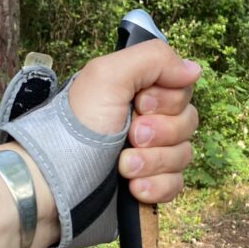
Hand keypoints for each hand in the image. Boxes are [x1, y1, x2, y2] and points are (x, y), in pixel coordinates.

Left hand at [68, 39, 199, 202]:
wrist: (54, 184)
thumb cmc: (74, 129)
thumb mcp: (108, 77)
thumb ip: (154, 59)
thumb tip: (194, 69)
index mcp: (137, 92)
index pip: (181, 90)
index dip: (167, 99)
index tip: (140, 104)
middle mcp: (146, 121)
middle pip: (187, 122)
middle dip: (160, 132)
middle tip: (131, 136)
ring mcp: (149, 155)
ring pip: (183, 155)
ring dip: (154, 161)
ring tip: (123, 167)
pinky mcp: (149, 186)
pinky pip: (176, 185)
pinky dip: (157, 186)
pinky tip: (134, 188)